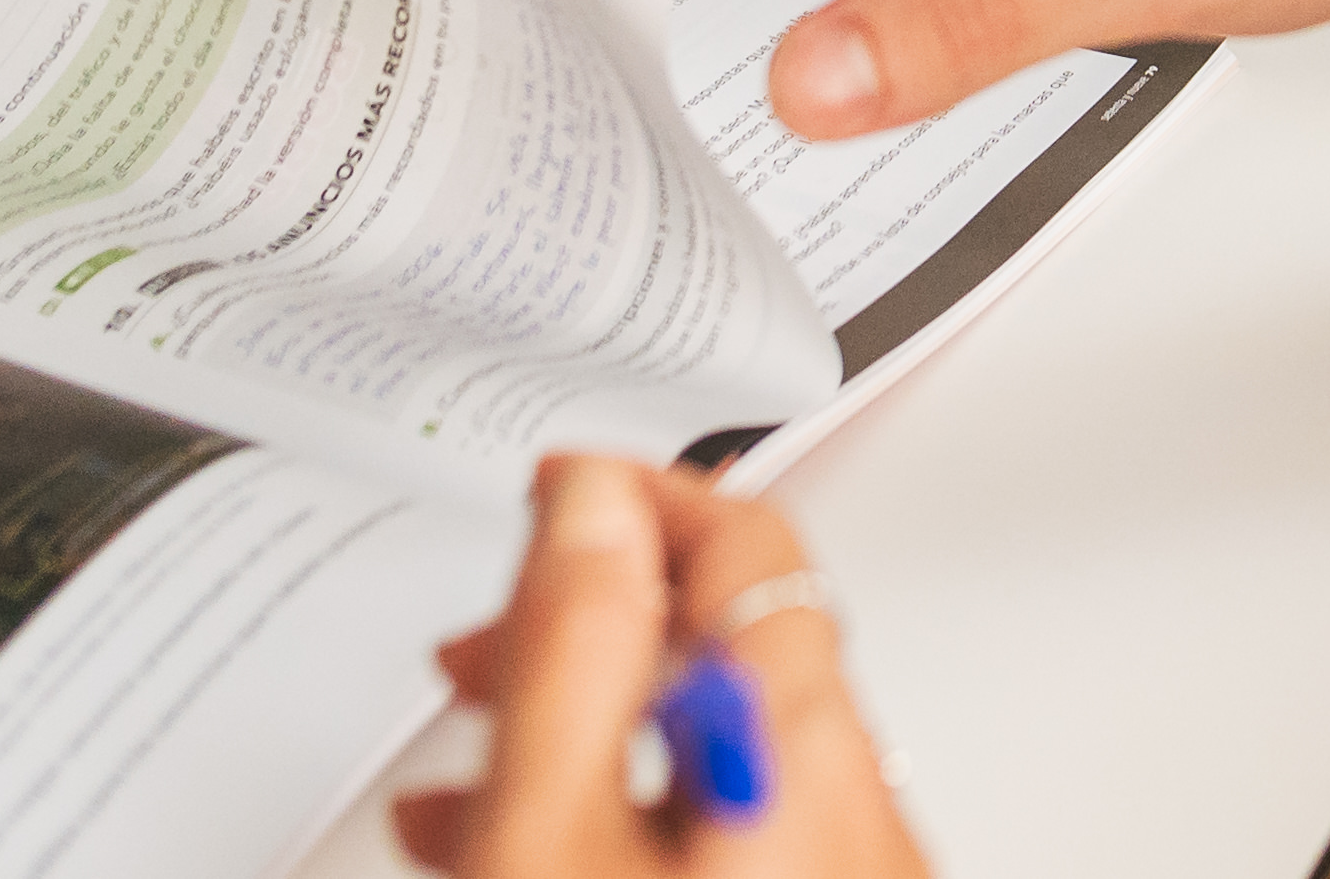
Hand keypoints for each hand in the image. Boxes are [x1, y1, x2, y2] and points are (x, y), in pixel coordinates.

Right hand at [400, 464, 920, 878]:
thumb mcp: (550, 829)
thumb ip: (569, 653)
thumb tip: (593, 507)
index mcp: (800, 744)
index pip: (748, 544)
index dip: (636, 497)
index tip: (554, 489)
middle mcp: (855, 802)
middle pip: (731, 643)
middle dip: (592, 621)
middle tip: (488, 640)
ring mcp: (848, 869)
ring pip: (718, 745)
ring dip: (594, 724)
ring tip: (475, 762)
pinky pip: (733, 826)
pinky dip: (634, 808)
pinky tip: (534, 844)